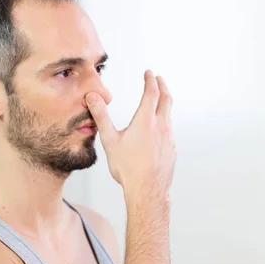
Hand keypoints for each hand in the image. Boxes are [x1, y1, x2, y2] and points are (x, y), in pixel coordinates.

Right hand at [86, 70, 176, 198]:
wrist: (147, 191)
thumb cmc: (127, 168)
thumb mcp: (110, 140)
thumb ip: (101, 116)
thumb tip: (93, 97)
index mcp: (146, 121)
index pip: (151, 93)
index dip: (150, 80)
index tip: (149, 73)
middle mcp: (161, 126)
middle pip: (166, 100)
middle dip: (162, 87)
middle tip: (159, 79)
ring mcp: (169, 139)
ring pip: (169, 116)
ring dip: (165, 104)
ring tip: (160, 102)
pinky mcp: (172, 150)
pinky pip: (169, 131)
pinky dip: (164, 123)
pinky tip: (159, 130)